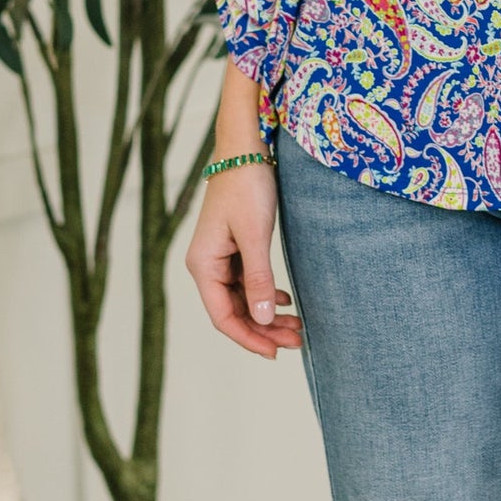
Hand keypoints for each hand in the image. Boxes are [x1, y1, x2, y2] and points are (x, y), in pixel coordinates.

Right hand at [185, 159, 301, 358]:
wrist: (246, 149)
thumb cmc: (246, 187)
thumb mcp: (255, 236)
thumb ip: (258, 279)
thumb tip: (261, 319)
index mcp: (203, 265)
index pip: (223, 317)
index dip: (249, 338)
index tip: (276, 352)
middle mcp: (206, 265)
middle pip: (233, 312)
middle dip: (263, 329)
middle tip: (297, 341)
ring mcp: (219, 258)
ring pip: (243, 299)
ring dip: (267, 314)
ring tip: (297, 326)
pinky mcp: (233, 248)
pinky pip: (247, 282)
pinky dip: (266, 294)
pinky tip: (285, 301)